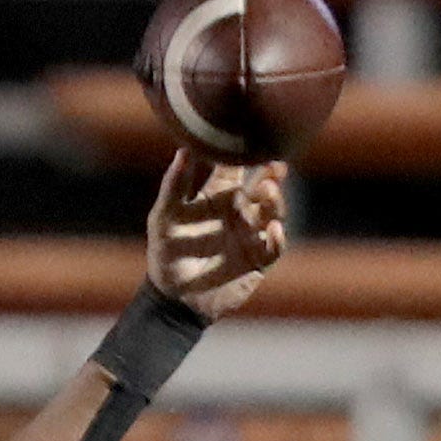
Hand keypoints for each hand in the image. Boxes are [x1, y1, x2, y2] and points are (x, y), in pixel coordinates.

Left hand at [146, 151, 285, 321]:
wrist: (173, 300)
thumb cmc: (166, 255)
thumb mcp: (163, 219)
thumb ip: (174, 186)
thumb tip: (184, 148)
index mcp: (220, 196)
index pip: (237, 167)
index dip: (246, 153)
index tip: (252, 140)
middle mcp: (240, 211)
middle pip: (263, 186)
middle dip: (272, 175)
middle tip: (274, 167)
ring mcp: (252, 234)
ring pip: (273, 212)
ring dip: (275, 201)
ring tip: (267, 193)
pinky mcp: (258, 260)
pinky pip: (274, 247)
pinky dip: (277, 238)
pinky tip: (273, 229)